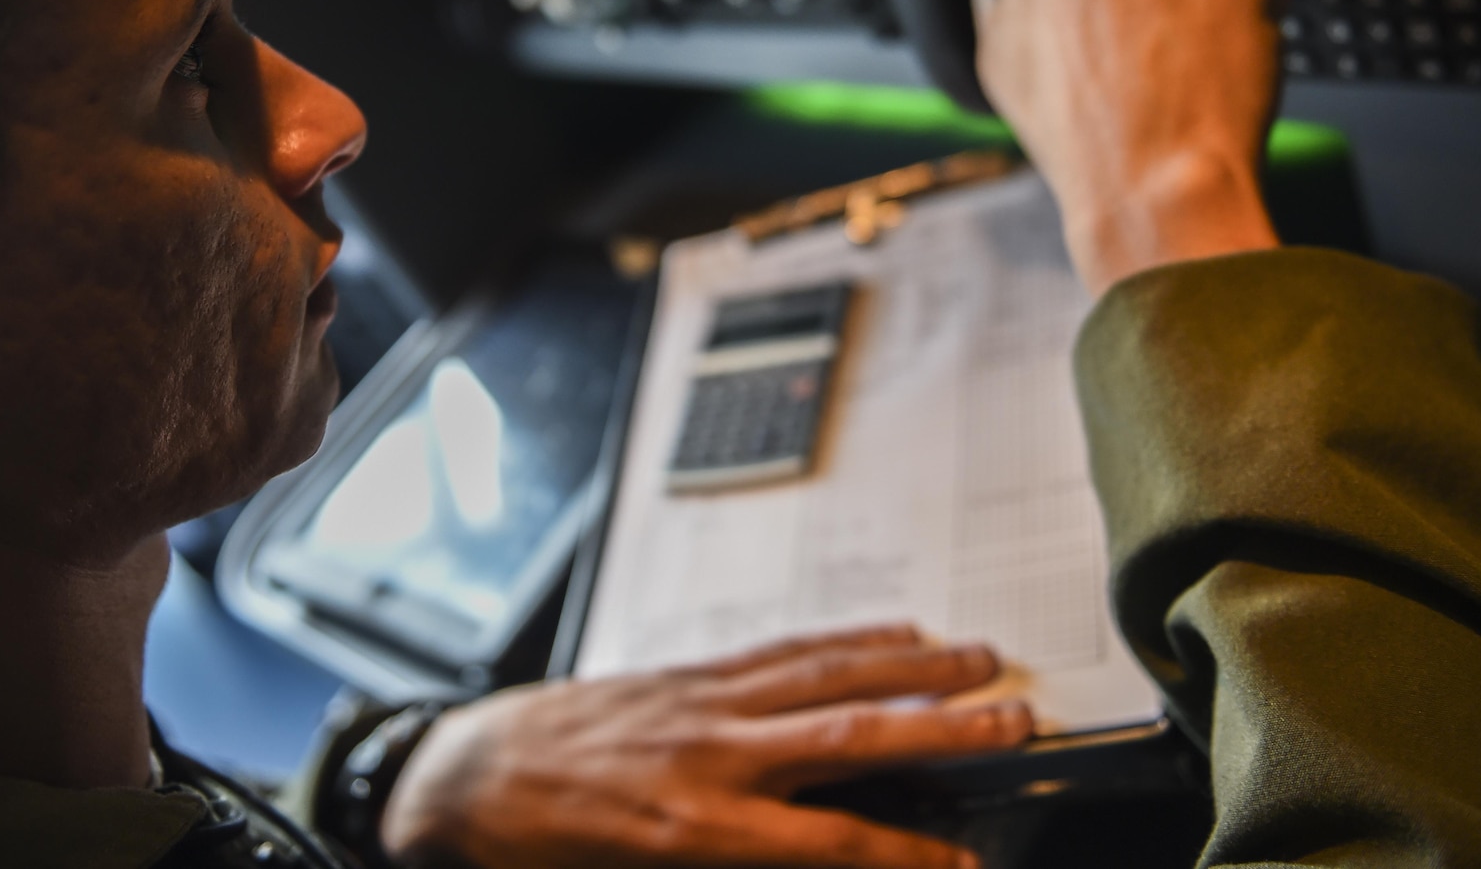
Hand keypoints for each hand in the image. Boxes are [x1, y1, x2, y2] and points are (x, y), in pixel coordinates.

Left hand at [380, 625, 1030, 868]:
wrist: (467, 779)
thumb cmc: (542, 849)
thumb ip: (733, 867)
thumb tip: (821, 859)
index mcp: (698, 830)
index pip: (832, 844)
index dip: (907, 856)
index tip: (967, 862)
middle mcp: (712, 757)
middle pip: (848, 737)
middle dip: (940, 728)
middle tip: (1013, 718)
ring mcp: (701, 705)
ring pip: (823, 677)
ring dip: (908, 668)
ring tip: (978, 660)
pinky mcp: (687, 674)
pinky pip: (780, 651)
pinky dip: (843, 640)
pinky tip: (889, 635)